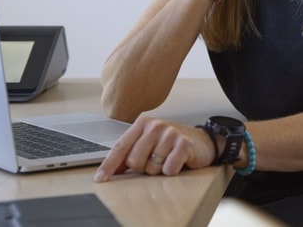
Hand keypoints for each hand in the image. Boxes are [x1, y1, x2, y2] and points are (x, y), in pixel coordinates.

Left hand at [93, 116, 216, 181]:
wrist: (202, 141)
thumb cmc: (171, 144)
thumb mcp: (149, 143)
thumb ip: (130, 153)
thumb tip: (110, 170)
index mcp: (142, 123)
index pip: (120, 147)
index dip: (109, 165)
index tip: (100, 178)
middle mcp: (155, 125)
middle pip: (134, 160)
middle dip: (143, 167)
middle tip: (155, 161)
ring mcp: (170, 133)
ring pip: (151, 167)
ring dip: (159, 170)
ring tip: (167, 159)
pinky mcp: (183, 143)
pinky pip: (168, 169)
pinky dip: (172, 171)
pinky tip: (178, 161)